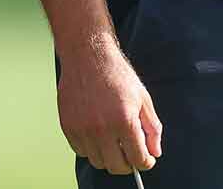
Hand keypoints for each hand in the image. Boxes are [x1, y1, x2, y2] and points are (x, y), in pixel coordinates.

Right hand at [58, 38, 161, 175]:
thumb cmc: (117, 74)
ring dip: (108, 156)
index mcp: (124, 121)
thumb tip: (154, 152)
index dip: (145, 162)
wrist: (88, 55)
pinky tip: (98, 133)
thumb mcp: (143, 98)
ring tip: (113, 139)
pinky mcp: (68, 126)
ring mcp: (82, 129)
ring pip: (98, 161)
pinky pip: (81, 151)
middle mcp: (102, 129)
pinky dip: (91, 148)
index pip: (138, 159)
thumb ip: (152, 128)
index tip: (146, 159)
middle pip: (116, 167)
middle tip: (131, 153)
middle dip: (128, 164)